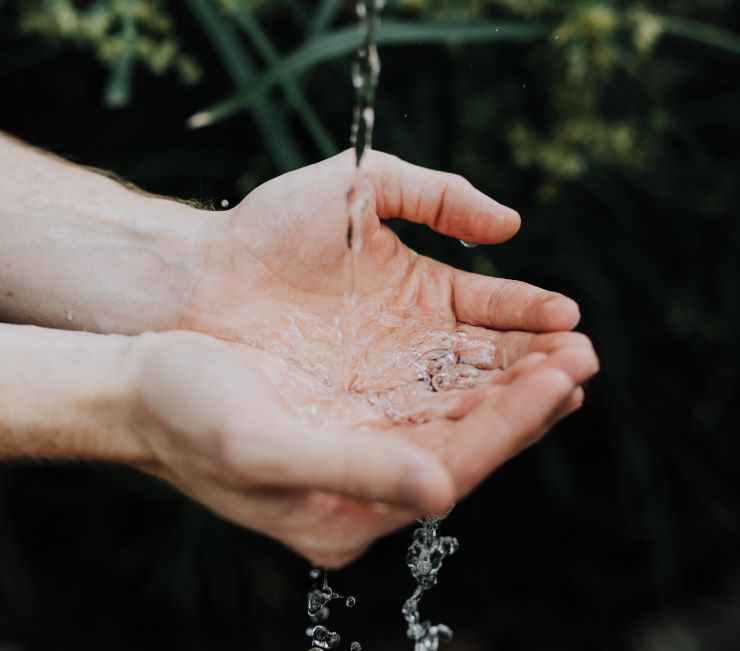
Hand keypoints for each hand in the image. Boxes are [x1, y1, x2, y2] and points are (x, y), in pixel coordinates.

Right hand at [132, 329, 596, 567]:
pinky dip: (472, 374)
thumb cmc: (188, 415)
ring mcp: (364, 451)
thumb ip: (349, 473)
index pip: (452, 470)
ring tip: (563, 347)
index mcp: (344, 515)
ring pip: (457, 422)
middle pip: (467, 448)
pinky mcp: (357, 417)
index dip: (510, 426)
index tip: (562, 379)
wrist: (143, 387)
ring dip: (510, 386)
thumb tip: (441, 494)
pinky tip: (504, 350)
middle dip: (528, 403)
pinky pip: (431, 398)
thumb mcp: (259, 447)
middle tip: (584, 356)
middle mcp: (365, 488)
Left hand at [178, 150, 583, 392]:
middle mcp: (414, 345)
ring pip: (464, 396)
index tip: (568, 318)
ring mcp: (388, 384)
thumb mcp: (358, 187)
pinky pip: (420, 424)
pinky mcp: (358, 418)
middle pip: (489, 361)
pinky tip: (493, 420)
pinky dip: (459, 424)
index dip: (530, 313)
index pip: (491, 308)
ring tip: (558, 392)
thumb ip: (435, 194)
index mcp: (423, 293)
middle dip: (537, 362)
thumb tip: (510, 225)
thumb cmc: (272, 229)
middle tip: (580, 364)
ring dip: (511, 396)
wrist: (201, 281)